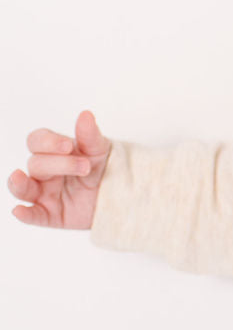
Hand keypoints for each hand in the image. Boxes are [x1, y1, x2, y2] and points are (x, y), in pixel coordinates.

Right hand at [8, 111, 111, 229]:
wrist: (118, 193)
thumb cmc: (102, 166)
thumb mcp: (100, 149)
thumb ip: (89, 135)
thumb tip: (86, 114)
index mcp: (52, 151)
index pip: (37, 141)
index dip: (48, 142)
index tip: (68, 146)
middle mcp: (44, 171)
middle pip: (36, 164)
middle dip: (59, 164)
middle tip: (85, 167)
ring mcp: (44, 193)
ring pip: (22, 187)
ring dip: (18, 183)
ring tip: (18, 177)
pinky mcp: (50, 214)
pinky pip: (32, 215)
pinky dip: (24, 214)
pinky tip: (19, 211)